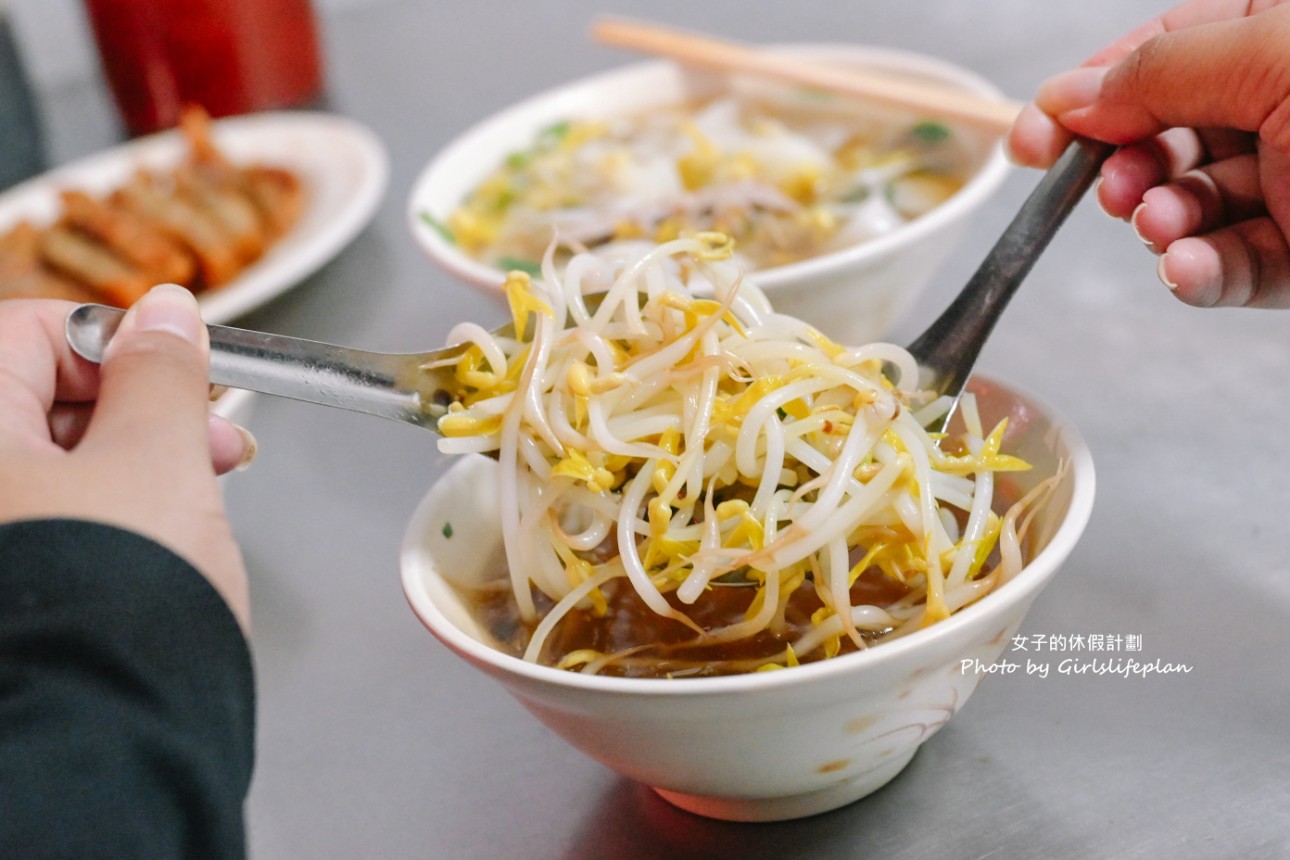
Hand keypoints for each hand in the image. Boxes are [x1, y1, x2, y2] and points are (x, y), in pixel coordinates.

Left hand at [0, 286, 253, 628]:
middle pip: (38, 398)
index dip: (119, 340)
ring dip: (134, 459)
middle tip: (212, 432)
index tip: (182, 363)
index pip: (29, 331)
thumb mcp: (157, 461)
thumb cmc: (112, 606)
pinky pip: (49, 517)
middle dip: (139, 406)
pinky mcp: (11, 582)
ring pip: (50, 462)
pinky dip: (108, 511)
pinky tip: (161, 536)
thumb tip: (163, 313)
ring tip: (203, 490)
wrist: (101, 740)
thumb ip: (162, 373)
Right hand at [1006, 0, 1289, 307]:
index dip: (1089, 94)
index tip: (1034, 138)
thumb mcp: (1272, 55)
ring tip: (1160, 229)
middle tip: (1112, 191)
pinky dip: (1199, 277)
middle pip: (1165, 135)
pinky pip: (1232, 270)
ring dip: (1161, 226)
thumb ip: (1162, 71)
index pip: (1159, 52)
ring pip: (1191, 209)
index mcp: (1276, 33)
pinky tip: (1186, 272)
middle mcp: (1282, 105)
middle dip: (1126, 171)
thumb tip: (1074, 97)